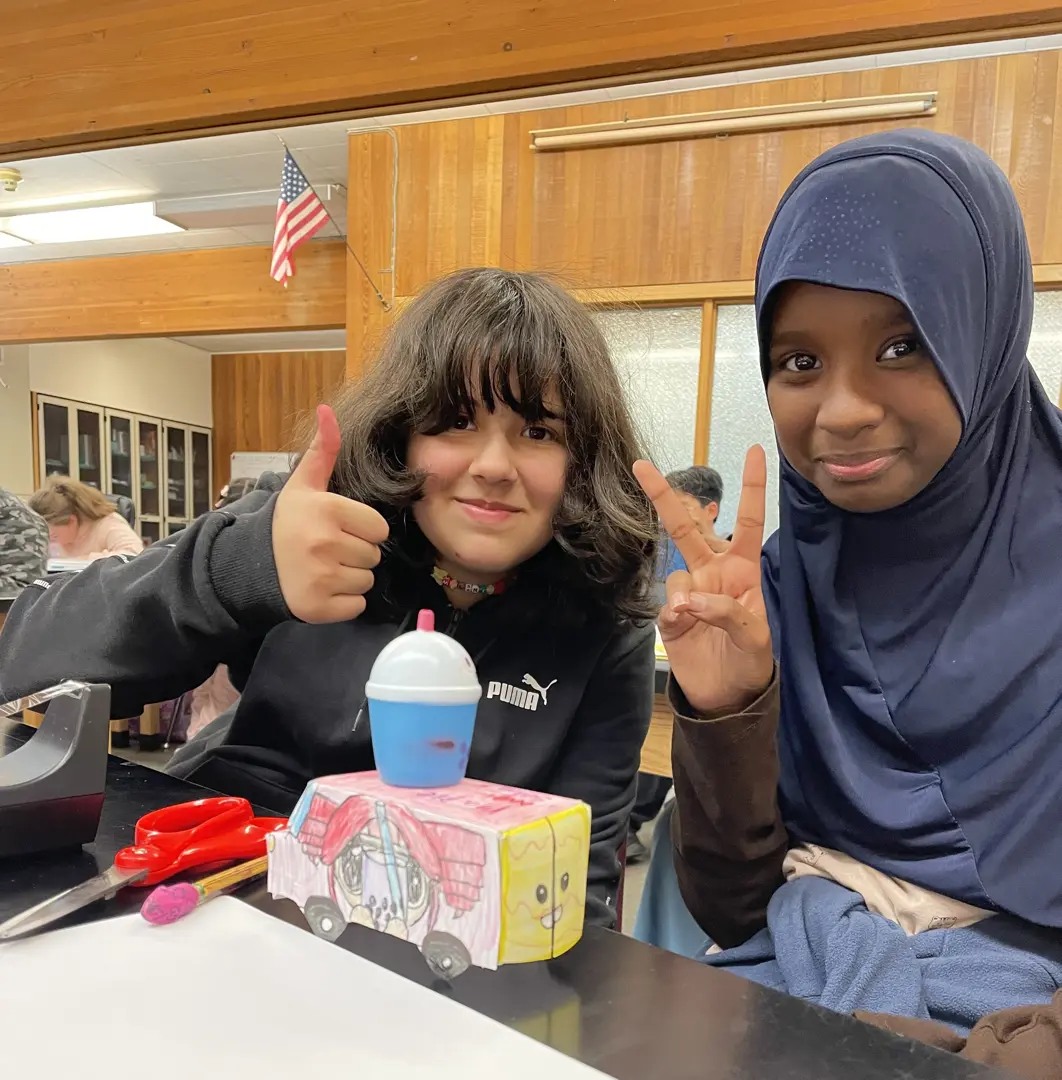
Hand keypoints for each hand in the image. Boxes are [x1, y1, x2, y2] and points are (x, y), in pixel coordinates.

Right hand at [272, 404, 388, 622]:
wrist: (251, 566)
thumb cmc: (286, 523)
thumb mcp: (303, 485)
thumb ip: (322, 450)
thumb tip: (328, 410)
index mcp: (327, 510)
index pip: (378, 528)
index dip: (362, 529)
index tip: (337, 529)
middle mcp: (324, 543)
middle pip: (374, 555)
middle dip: (356, 553)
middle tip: (327, 550)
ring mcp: (322, 577)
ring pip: (367, 580)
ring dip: (350, 577)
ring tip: (323, 568)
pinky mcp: (319, 607)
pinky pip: (356, 606)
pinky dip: (343, 602)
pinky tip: (321, 588)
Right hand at [634, 447, 772, 714]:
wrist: (727, 695)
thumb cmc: (751, 660)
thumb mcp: (755, 638)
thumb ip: (728, 612)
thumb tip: (690, 598)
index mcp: (743, 569)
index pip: (748, 521)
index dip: (751, 487)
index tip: (756, 450)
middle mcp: (713, 571)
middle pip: (688, 527)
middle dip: (666, 498)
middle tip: (641, 466)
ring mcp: (690, 590)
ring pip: (676, 569)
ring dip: (684, 590)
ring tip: (694, 617)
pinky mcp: (671, 613)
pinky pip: (667, 601)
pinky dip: (674, 612)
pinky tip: (684, 627)